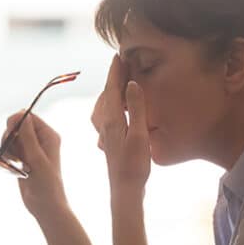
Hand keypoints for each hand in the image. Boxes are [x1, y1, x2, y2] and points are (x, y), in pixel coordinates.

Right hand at [1, 111, 67, 219]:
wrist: (45, 206)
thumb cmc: (46, 184)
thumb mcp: (37, 158)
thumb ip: (28, 136)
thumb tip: (22, 114)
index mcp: (49, 136)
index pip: (29, 117)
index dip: (16, 122)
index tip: (10, 134)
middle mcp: (40, 140)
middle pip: (16, 126)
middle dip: (10, 138)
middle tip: (13, 154)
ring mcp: (30, 149)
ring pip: (10, 139)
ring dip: (7, 150)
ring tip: (15, 164)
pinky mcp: (23, 159)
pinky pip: (9, 151)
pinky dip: (6, 158)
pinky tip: (12, 169)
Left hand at [91, 55, 150, 197]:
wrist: (124, 189)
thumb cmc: (134, 165)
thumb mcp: (139, 135)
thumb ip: (136, 108)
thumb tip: (131, 83)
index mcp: (112, 119)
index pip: (112, 89)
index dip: (115, 71)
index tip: (118, 55)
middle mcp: (105, 124)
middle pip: (107, 94)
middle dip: (113, 78)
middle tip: (121, 63)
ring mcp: (105, 133)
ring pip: (104, 105)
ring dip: (111, 91)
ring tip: (119, 81)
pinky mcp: (109, 141)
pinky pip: (106, 115)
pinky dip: (110, 104)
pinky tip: (116, 108)